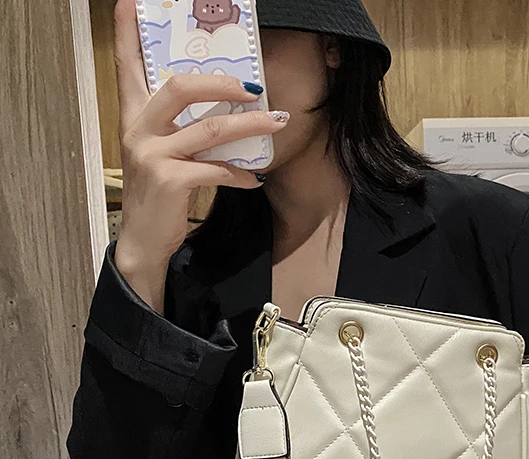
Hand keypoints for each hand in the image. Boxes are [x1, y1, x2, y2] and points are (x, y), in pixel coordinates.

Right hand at [112, 0, 289, 310]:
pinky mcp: (170, 181)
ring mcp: (153, 155)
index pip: (126, 66)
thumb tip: (227, 113)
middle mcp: (138, 130)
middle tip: (252, 87)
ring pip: (209, 129)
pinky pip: (216, 169)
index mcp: (134, 117)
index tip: (131, 0)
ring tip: (277, 123)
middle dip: (221, 83)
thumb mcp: (163, 155)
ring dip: (249, 126)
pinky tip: (253, 180)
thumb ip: (181, 131)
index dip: (128, 33)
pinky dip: (240, 174)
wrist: (145, 239)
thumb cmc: (159, 195)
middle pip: (180, 87)